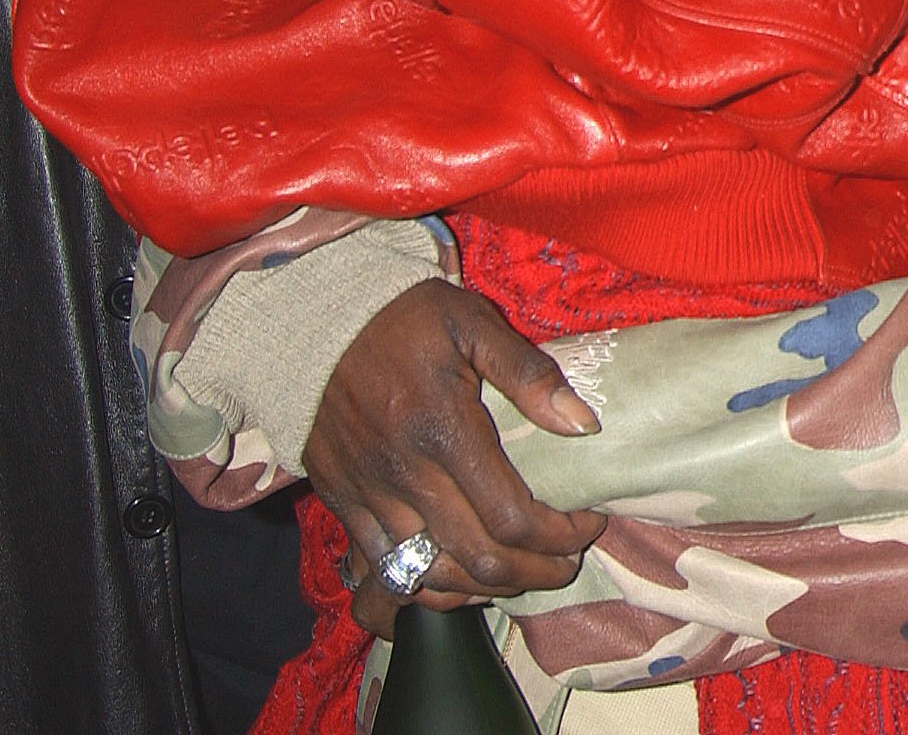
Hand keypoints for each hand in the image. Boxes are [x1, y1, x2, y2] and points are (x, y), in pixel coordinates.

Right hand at [303, 282, 607, 631]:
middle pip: (480, 560)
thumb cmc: (407, 321)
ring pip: (433, 577)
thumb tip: (584, 425)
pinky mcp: (342, 505)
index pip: (512, 518)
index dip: (560, 536)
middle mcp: (404, 476)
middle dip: (537, 572)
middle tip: (567, 560)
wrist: (317, 324)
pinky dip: (430, 585)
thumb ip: (530, 376)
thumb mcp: (475, 325)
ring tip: (524, 572)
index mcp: (444, 432)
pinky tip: (464, 574)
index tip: (589, 524)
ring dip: (487, 587)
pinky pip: (386, 570)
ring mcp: (368, 497)